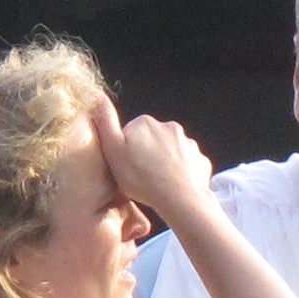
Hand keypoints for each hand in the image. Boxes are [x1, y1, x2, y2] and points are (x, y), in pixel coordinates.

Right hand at [101, 110, 220, 224]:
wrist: (178, 198)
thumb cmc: (141, 177)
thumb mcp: (113, 149)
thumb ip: (105, 123)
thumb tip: (98, 99)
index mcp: (146, 123)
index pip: (130, 133)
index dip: (125, 151)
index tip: (126, 165)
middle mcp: (170, 127)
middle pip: (152, 141)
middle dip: (146, 155)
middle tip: (140, 176)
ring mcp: (188, 144)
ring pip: (171, 153)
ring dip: (164, 164)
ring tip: (157, 183)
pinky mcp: (200, 160)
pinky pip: (187, 166)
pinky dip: (181, 174)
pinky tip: (174, 186)